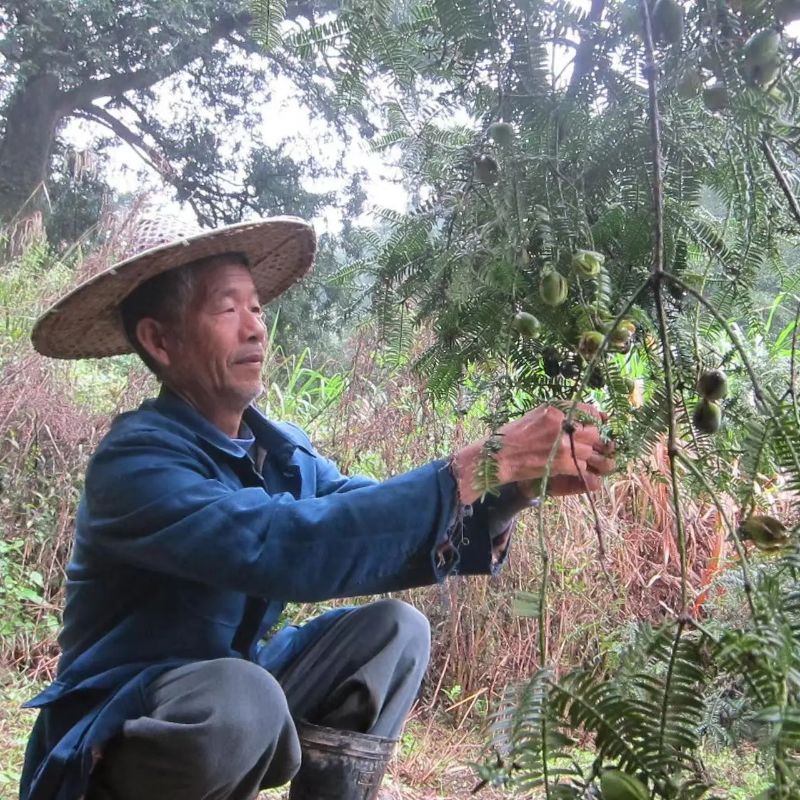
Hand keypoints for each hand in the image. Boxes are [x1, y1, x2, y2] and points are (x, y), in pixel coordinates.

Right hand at [451, 403, 611, 504]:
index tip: (600, 423)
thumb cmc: (513, 435)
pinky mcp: (563, 463)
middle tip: (591, 443)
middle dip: (594, 439)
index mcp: (555, 409)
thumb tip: (583, 417)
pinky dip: (581, 467)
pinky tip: (571, 466)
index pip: (589, 411)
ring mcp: (564, 445)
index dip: (597, 419)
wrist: (500, 457)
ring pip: (590, 450)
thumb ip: (559, 414)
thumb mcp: (537, 415)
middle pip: (593, 431)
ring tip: (581, 456)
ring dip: (588, 455)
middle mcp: (562, 424)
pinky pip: (583, 465)